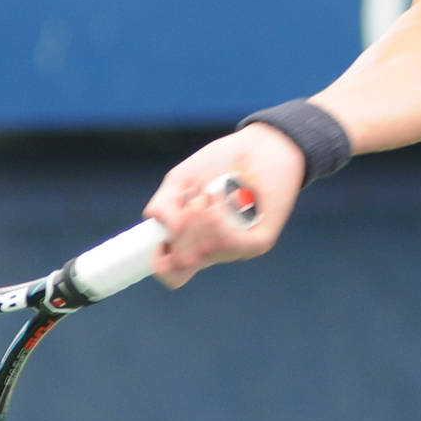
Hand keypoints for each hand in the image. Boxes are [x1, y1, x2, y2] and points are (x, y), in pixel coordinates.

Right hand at [143, 124, 306, 286]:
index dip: (161, 262)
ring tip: (212, 192)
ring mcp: (237, 248)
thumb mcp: (180, 181)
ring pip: (205, 252)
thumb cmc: (220, 163)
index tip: (161, 239)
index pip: (174, 274)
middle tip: (195, 199)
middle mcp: (214, 249)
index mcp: (192, 241)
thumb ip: (163, 205)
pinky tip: (222, 197)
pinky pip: (229, 244)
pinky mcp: (259, 241)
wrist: (259, 145)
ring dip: (200, 217)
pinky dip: (218, 218)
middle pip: (183, 263)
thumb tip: (168, 233)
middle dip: (180, 228)